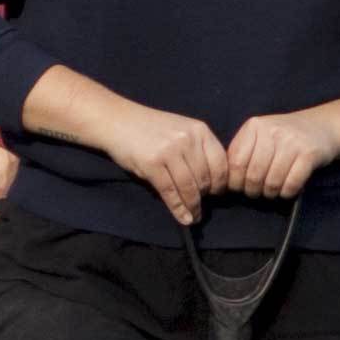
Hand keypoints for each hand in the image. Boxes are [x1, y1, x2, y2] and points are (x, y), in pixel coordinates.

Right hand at [104, 102, 228, 228]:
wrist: (117, 121)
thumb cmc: (152, 129)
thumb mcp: (181, 131)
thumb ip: (198, 150)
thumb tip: (213, 184)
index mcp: (200, 130)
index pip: (221, 163)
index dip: (221, 183)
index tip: (217, 193)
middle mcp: (187, 140)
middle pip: (205, 178)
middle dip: (205, 197)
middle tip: (202, 207)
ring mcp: (169, 151)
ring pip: (189, 188)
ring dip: (193, 207)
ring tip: (194, 217)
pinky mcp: (152, 164)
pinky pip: (170, 192)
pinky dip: (178, 209)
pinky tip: (183, 218)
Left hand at [222, 110, 338, 201]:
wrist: (322, 127)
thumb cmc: (284, 137)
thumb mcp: (261, 136)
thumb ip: (243, 153)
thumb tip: (226, 182)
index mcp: (254, 126)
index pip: (236, 163)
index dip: (235, 182)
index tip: (240, 188)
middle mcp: (272, 130)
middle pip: (253, 175)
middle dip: (253, 191)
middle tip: (257, 193)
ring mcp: (292, 141)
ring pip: (272, 182)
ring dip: (271, 194)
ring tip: (272, 191)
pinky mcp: (309, 154)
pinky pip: (292, 184)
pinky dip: (287, 193)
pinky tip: (287, 190)